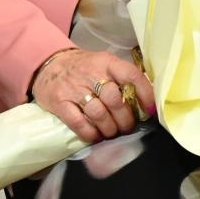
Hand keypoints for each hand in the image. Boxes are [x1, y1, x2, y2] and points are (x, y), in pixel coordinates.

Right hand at [31, 48, 155, 144]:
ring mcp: (74, 89)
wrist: (49, 65)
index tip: (150, 110)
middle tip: (127, 127)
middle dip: (125, 119)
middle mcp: (91, 74)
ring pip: (99, 114)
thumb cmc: (83, 68)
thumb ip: (121, 78)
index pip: (131, 75)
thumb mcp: (103, 63)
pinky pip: (79, 123)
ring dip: (109, 129)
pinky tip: (95, 136)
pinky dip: (90, 133)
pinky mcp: (60, 103)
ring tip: (112, 132)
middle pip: (115, 100)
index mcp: (106, 62)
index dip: (145, 94)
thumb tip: (145, 101)